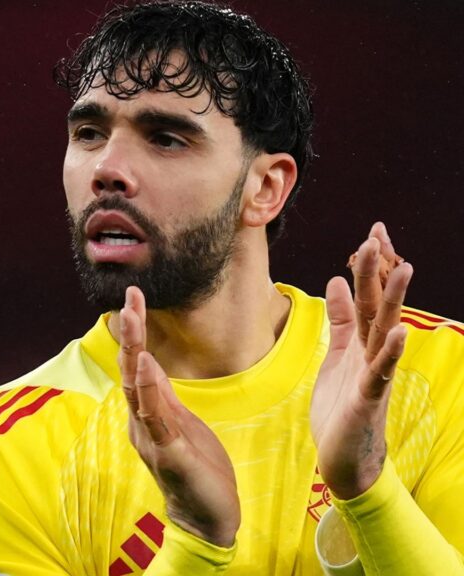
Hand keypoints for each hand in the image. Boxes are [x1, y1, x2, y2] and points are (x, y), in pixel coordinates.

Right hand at [118, 286, 239, 546]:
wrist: (206, 517)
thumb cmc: (196, 470)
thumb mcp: (181, 422)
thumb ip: (162, 395)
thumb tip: (147, 360)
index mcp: (147, 413)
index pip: (137, 366)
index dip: (134, 333)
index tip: (133, 300)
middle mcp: (141, 422)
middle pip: (131, 370)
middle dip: (130, 334)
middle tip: (129, 299)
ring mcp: (151, 437)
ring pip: (137, 388)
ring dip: (134, 352)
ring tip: (130, 319)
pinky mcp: (168, 452)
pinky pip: (155, 417)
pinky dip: (148, 390)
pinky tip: (146, 366)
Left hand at [311, 223, 412, 499]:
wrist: (343, 457)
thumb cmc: (341, 407)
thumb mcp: (336, 356)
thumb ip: (339, 321)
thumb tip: (336, 282)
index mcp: (361, 342)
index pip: (366, 296)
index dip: (368, 267)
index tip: (373, 231)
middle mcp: (373, 353)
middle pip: (376, 305)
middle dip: (378, 271)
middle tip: (379, 235)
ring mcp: (374, 374)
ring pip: (385, 331)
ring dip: (394, 300)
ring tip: (405, 267)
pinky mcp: (368, 398)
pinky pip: (381, 372)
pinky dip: (391, 352)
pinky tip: (401, 331)